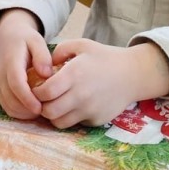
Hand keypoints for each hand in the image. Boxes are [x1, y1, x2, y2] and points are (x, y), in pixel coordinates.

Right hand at [0, 10, 50, 120]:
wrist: (10, 38)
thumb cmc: (26, 40)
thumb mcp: (37, 41)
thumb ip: (43, 55)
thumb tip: (46, 73)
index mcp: (11, 62)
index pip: (16, 84)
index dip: (27, 98)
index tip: (40, 108)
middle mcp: (0, 75)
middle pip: (11, 100)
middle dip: (29, 110)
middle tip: (47, 110)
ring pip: (9, 107)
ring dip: (25, 113)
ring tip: (42, 109)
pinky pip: (7, 108)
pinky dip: (20, 112)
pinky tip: (33, 108)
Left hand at [37, 40, 168, 128]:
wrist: (132, 74)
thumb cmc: (104, 58)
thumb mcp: (82, 45)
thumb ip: (60, 50)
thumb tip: (44, 65)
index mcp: (74, 74)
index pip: (45, 92)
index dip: (36, 92)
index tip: (38, 88)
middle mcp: (81, 95)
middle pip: (49, 111)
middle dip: (41, 106)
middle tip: (44, 99)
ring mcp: (89, 110)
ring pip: (59, 122)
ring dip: (53, 115)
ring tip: (56, 104)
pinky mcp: (96, 120)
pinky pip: (75, 124)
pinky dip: (70, 118)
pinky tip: (74, 106)